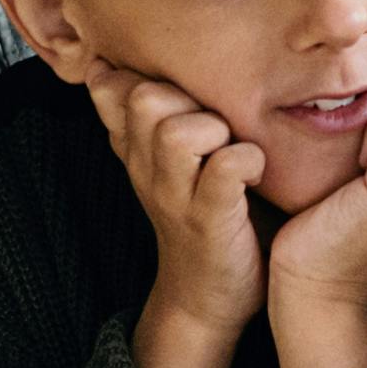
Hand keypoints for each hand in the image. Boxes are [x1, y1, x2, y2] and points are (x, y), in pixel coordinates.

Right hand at [95, 68, 267, 367]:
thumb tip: (152, 68)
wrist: (205, 299)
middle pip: (141, 97)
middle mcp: (147, 167)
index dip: (141, 72)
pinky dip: (246, 160)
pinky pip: (223, 169)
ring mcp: (176, 196)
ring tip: (231, 144)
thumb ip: (163, 116)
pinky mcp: (210, 220)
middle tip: (213, 116)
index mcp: (137, 148)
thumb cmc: (204, 216)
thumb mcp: (170, 162)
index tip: (177, 87)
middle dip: (182, 93)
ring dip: (212, 127)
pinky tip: (255, 171)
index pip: (111, 87)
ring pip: (175, 131)